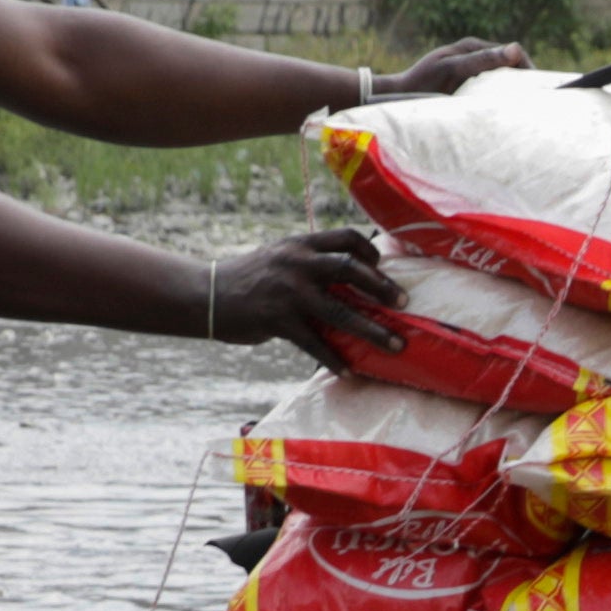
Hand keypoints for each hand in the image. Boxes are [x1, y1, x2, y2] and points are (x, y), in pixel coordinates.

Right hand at [206, 226, 408, 357]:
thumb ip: (311, 262)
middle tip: (403, 303)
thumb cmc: (251, 279)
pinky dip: (333, 359)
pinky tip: (348, 371)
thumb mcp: (281, 258)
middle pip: (351, 269)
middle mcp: (297, 263)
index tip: (383, 268)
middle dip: (382, 287)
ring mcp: (288, 292)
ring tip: (395, 345)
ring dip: (372, 331)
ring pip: (341, 311)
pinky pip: (314, 343)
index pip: (346, 238)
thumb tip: (352, 277)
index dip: (370, 252)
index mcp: (301, 244)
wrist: (208, 294)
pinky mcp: (277, 320)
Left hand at [367, 38, 532, 103]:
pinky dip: (500, 98)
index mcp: (473, 46)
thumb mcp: (454, 68)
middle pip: (509, 66)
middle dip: (523, 81)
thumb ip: (482, 59)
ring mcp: (470, 71)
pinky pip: (491, 89)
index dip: (527, 70)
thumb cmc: (422, 82)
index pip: (513, 53)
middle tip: (535, 103)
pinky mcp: (466, 86)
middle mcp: (474, 55)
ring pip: (502, 79)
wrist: (398, 96)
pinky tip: (505, 112)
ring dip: (513, 91)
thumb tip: (516, 49)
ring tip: (524, 109)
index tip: (538, 89)